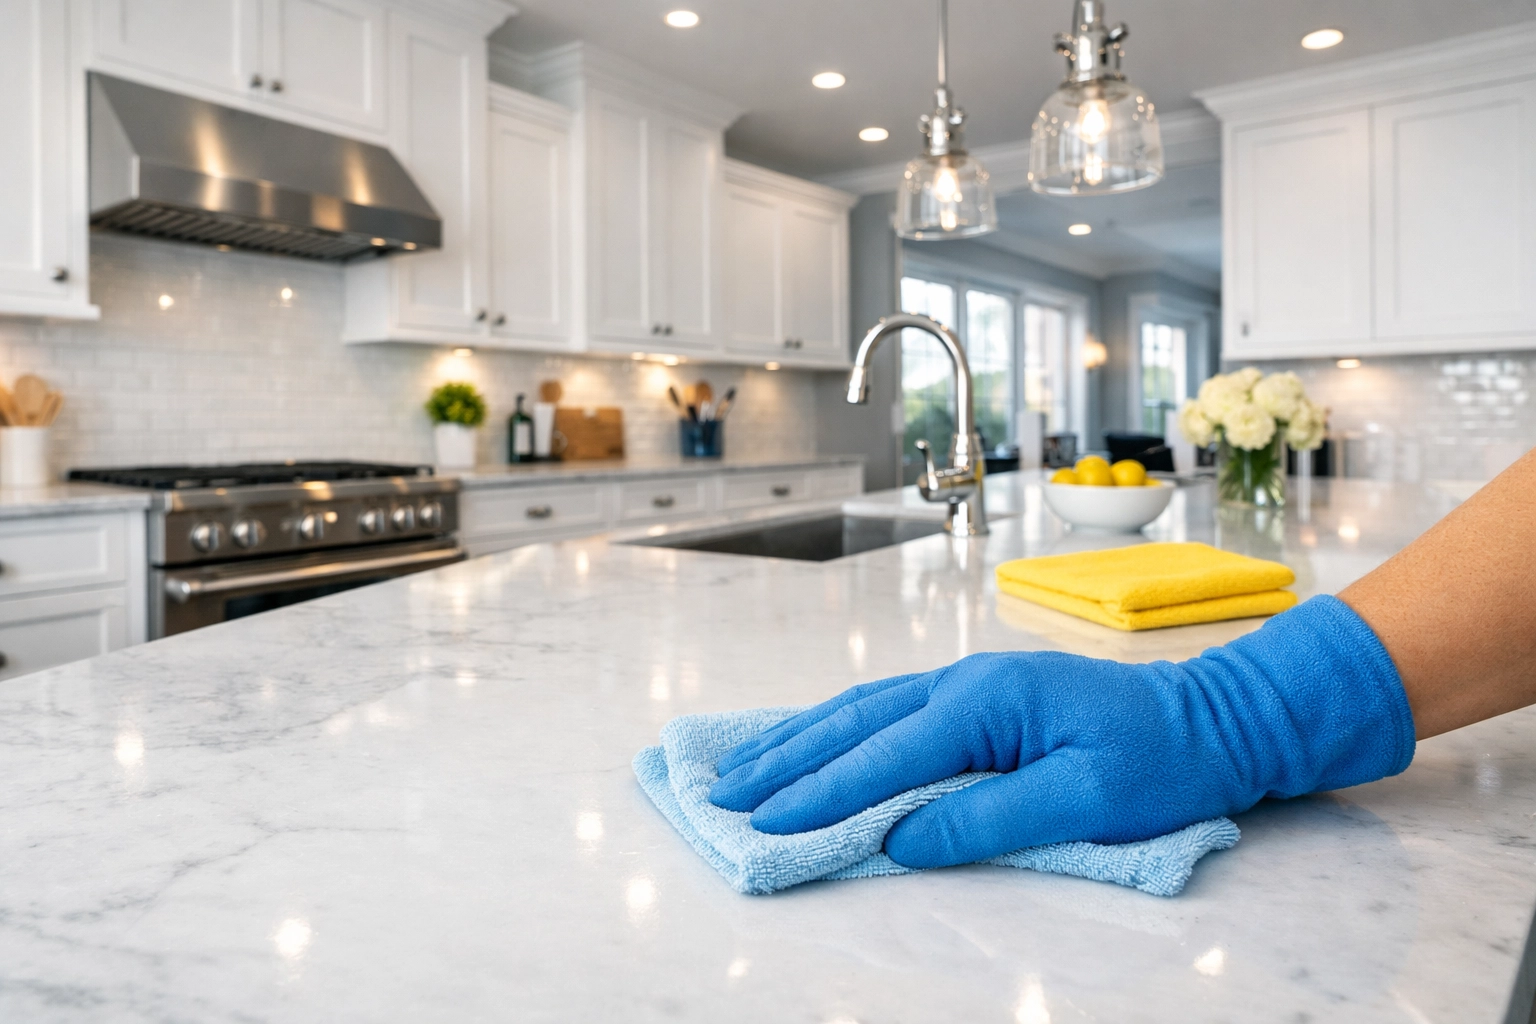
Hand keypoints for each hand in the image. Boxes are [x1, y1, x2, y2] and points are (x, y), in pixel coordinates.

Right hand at [710, 596, 1415, 867]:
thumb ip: (986, 817)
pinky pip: (886, 709)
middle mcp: (964, 680)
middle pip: (855, 723)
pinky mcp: (975, 697)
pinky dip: (837, 728)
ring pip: (862, 709)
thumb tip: (900, 839)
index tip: (767, 824)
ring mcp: (966, 682)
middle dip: (788, 763)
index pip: (886, 754)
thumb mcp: (1085, 801)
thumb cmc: (1161, 762)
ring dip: (801, 741)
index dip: (822, 793)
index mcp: (988, 700)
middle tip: (725, 798)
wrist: (1213, 718)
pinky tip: (811, 741)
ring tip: (745, 771)